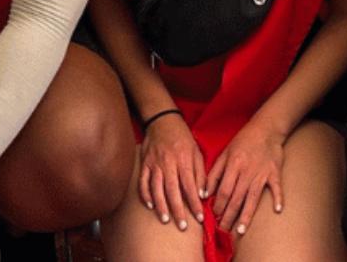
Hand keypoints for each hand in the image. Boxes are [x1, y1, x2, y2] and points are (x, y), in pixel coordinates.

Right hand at [136, 113, 208, 231]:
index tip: (200, 217)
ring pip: (157, 189)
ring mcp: (154, 164)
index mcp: (184, 160)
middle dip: (178, 210)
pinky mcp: (144, 164)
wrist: (163, 121)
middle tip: (183, 226)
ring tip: (166, 219)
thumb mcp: (197, 152)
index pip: (190, 186)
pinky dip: (145, 195)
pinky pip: (143, 182)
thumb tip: (203, 194)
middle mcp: (168, 164)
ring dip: (161, 206)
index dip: (195, 203)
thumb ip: (200, 173)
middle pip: (173, 191)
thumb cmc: (183, 138)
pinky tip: (150, 206)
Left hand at [206, 121, 293, 237]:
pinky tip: (277, 210)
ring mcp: (262, 173)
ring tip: (241, 230)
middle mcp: (247, 171)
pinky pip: (276, 187)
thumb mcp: (224, 154)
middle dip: (229, 216)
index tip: (214, 216)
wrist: (266, 129)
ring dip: (247, 215)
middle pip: (236, 198)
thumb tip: (205, 194)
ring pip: (253, 198)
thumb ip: (214, 174)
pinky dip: (278, 198)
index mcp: (233, 166)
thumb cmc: (243, 142)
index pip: (224, 191)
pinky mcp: (275, 172)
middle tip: (224, 230)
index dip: (219, 205)